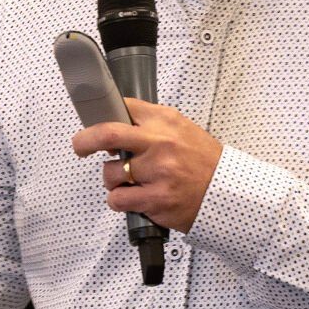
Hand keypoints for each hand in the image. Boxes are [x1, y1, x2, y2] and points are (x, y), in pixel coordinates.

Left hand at [71, 99, 223, 231]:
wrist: (227, 191)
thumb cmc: (203, 162)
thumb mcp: (181, 131)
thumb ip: (150, 126)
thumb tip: (114, 129)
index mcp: (166, 121)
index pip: (124, 107)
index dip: (104, 115)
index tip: (95, 124)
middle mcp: (160, 143)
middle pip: (107, 133)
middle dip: (85, 140)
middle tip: (80, 146)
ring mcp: (157, 171)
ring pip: (110, 172)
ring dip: (112, 179)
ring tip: (130, 181)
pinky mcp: (155, 198)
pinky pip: (118, 199)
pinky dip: (118, 200)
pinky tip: (132, 198)